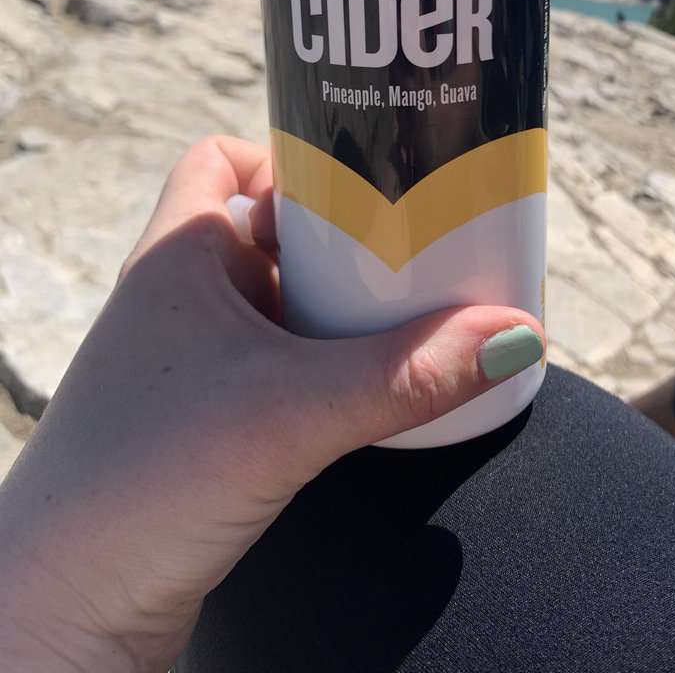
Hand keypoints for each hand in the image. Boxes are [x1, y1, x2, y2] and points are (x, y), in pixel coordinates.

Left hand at [0, 136, 543, 671]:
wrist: (66, 612)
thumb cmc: (141, 483)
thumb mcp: (291, 412)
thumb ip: (405, 375)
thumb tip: (513, 335)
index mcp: (179, 257)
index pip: (225, 159)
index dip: (290, 159)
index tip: (361, 181)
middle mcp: (181, 300)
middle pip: (275, 233)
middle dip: (344, 241)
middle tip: (418, 251)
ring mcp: (193, 364)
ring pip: (282, 305)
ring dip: (341, 310)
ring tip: (413, 318)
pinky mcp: (209, 424)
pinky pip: (282, 367)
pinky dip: (328, 366)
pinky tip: (373, 389)